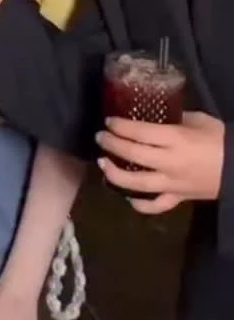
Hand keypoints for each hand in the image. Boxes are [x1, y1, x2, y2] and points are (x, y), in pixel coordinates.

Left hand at [97, 111, 224, 213]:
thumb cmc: (219, 139)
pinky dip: (140, 204)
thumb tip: (154, 114)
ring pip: (138, 184)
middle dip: (112, 145)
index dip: (120, 126)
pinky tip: (128, 198)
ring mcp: (173, 183)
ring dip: (116, 174)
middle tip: (100, 137)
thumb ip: (175, 117)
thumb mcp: (198, 120)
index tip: (109, 121)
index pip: (140, 132)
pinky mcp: (178, 198)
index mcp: (175, 140)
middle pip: (133, 155)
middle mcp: (170, 162)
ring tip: (103, 163)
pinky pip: (156, 205)